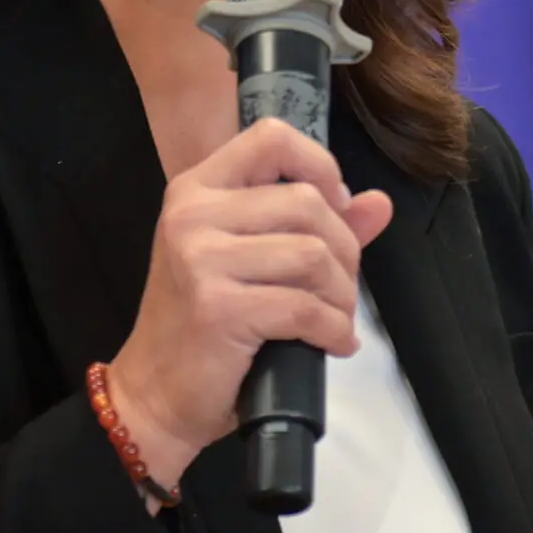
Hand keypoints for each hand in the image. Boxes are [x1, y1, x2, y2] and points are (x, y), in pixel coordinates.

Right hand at [104, 118, 396, 493]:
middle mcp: (193, 214)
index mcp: (196, 189)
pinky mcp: (219, 308)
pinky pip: (305, 307)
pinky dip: (334, 329)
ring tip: (337, 318)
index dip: (319, 166)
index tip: (335, 205)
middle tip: (341, 287)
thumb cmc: (201, 327)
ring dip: (343, 294)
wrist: (153, 394)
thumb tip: (378, 203)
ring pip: (313, 254)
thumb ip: (313, 226)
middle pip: (306, 202)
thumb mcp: (247, 262)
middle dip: (345, 249)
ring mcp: (202, 259)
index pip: (271, 138)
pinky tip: (333, 343)